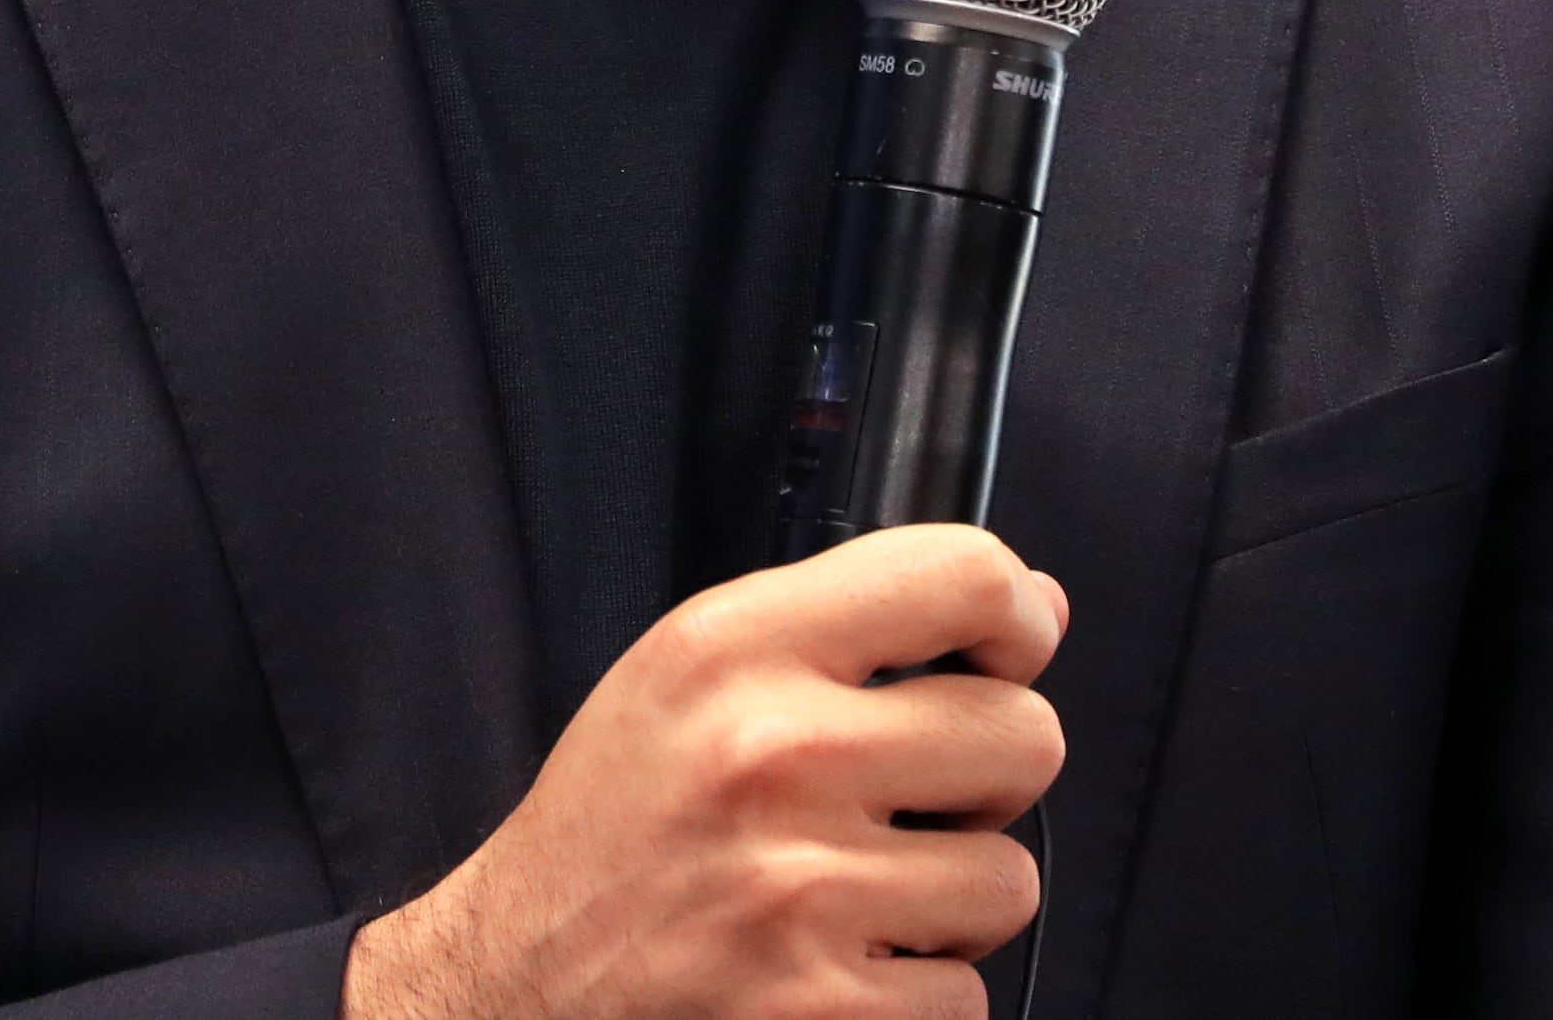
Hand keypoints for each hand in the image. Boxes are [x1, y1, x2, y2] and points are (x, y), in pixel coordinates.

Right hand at [346, 525, 1066, 1019]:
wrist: (515, 981)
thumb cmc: (613, 826)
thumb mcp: (693, 673)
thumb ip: (855, 622)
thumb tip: (1037, 605)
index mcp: (735, 648)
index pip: (962, 577)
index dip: (1015, 618)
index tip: (1007, 654)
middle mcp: (772, 755)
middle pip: (1024, 737)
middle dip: (986, 778)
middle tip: (907, 801)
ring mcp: (800, 891)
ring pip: (1009, 880)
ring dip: (952, 902)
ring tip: (861, 893)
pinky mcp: (819, 1013)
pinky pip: (965, 997)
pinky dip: (915, 998)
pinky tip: (838, 967)